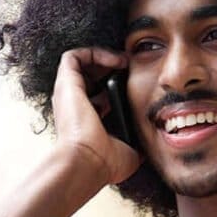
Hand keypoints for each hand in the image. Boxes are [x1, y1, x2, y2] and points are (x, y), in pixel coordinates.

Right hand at [51, 46, 143, 184]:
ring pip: (81, 63)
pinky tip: (116, 61)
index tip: (136, 84)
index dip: (116, 87)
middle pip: (90, 77)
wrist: (87, 162)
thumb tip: (151, 145)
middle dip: (111, 68)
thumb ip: (138, 145)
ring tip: (124, 62)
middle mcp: (74, 105)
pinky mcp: (65, 83)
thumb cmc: (105, 163)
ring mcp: (68, 94)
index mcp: (86, 120)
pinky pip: (75, 56)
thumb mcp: (130, 153)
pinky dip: (95, 53)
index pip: (99, 96)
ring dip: (103, 57)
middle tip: (131, 68)